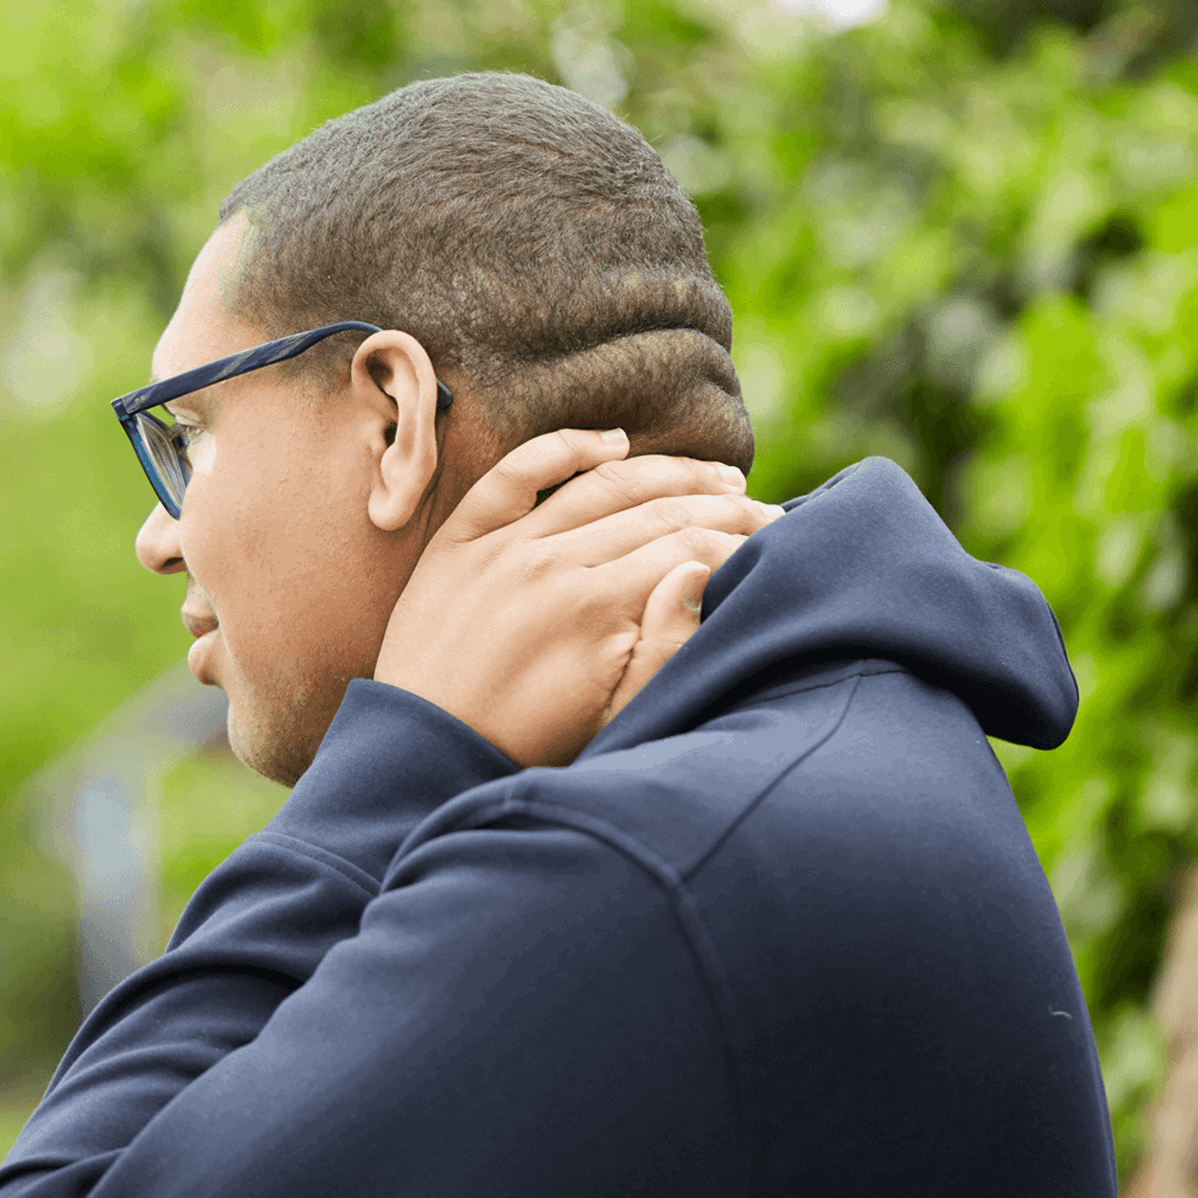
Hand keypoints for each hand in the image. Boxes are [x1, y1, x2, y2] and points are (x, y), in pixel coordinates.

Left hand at [374, 428, 782, 767]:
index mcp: (597, 608)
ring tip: (716, 479)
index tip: (776, 546)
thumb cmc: (529, 749)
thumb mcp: (614, 720)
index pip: (691, 549)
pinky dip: (566, 446)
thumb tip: (696, 569)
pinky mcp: (460, 540)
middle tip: (764, 512)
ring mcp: (503, 544)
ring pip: (603, 483)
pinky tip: (612, 443)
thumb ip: (665, 647)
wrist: (422, 754)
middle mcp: (552, 562)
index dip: (742, 544)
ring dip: (668, 472)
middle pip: (658, 511)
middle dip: (723, 508)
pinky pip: (517, 471)